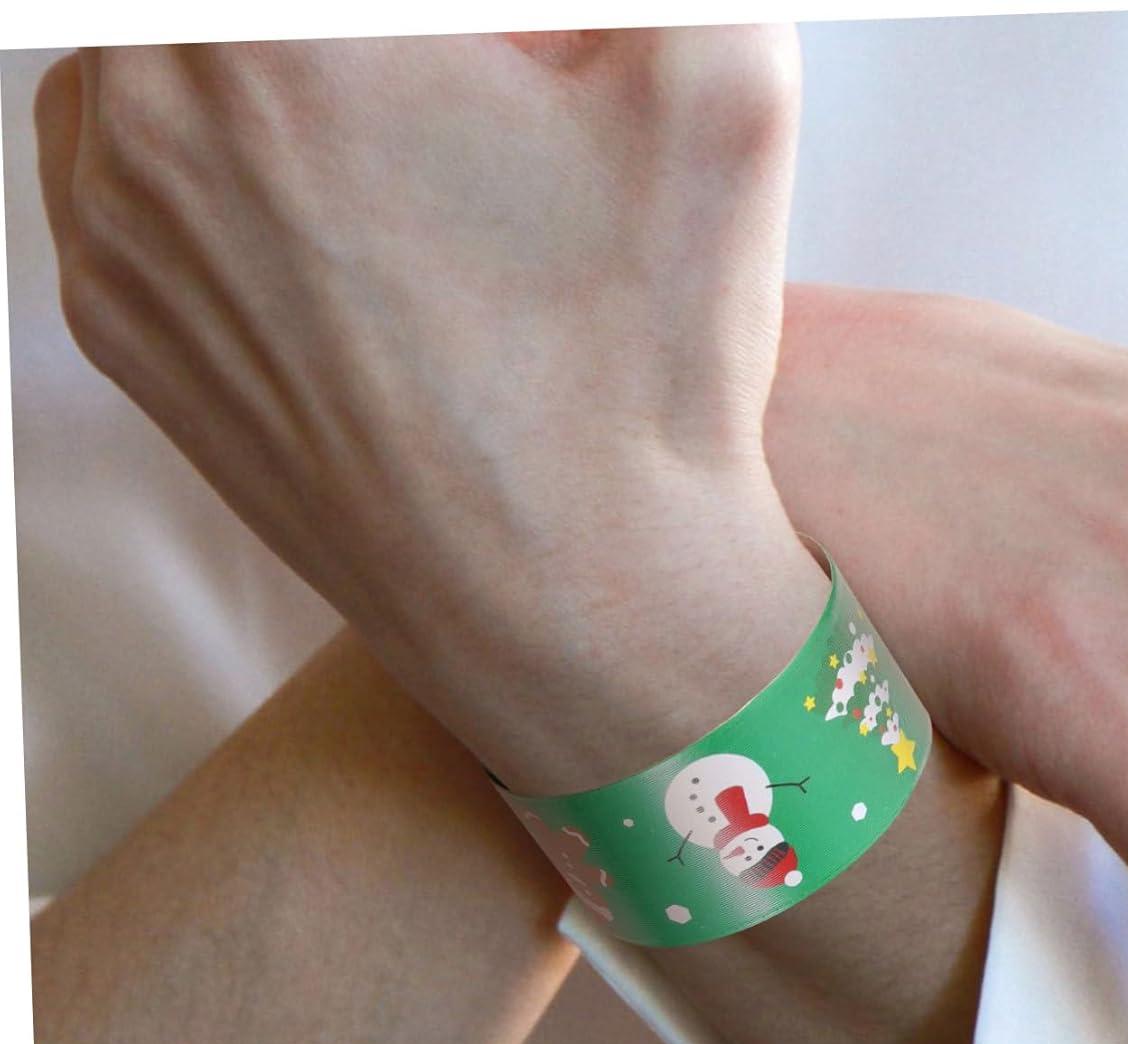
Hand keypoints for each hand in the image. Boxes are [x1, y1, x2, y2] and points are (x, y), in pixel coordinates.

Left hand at [34, 31, 826, 791]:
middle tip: (472, 103)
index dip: (469, 40)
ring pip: (171, 55)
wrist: (579, 608)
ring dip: (274, 66)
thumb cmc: (643, 371)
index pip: (363, 4)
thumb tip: (571, 12)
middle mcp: (148, 106)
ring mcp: (114, 230)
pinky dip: (224, 156)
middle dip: (376, 51)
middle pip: (256, 22)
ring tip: (406, 151)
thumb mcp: (723, 79)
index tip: (509, 69)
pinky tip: (344, 225)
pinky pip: (138, 171)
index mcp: (272, 26)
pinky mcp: (120, 328)